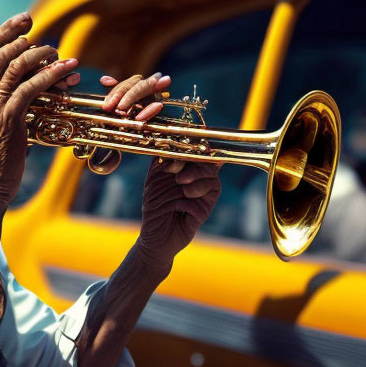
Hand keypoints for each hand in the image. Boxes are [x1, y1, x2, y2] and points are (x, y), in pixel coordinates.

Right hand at [0, 13, 77, 210]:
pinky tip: (64, 71)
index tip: (19, 24)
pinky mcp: (7, 121)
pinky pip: (30, 88)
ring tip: (56, 52)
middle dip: (20, 36)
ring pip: (15, 68)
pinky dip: (50, 76)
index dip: (1, 35)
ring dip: (40, 55)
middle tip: (37, 27)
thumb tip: (1, 87)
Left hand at [96, 72, 220, 266]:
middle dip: (194, 162)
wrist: (154, 236)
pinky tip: (180, 204)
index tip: (198, 130)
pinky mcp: (206, 209)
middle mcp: (200, 178)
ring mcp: (205, 194)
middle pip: (209, 160)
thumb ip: (163, 158)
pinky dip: (192, 197)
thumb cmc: (155, 206)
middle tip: (177, 172)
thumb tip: (165, 135)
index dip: (200, 140)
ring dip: (194, 180)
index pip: (199, 150)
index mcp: (188, 168)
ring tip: (180, 186)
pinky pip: (208, 195)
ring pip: (210, 177)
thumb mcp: (155, 178)